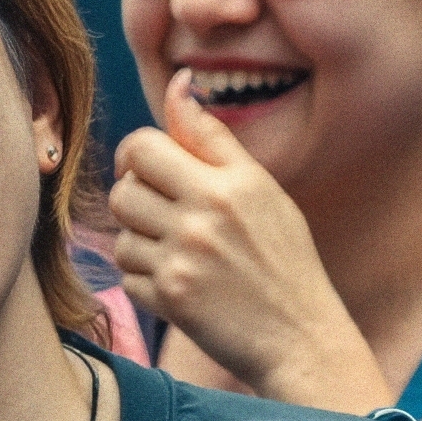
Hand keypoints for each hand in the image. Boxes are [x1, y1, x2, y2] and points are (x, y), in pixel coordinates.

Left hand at [105, 101, 376, 411]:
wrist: (301, 336)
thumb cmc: (284, 258)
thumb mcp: (262, 189)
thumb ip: (214, 139)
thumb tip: (179, 85)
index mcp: (228, 183)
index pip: (143, 146)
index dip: (135, 157)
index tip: (148, 173)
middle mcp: (204, 217)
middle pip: (122, 190)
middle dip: (134, 201)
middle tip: (162, 217)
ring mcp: (184, 260)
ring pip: (120, 236)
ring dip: (139, 245)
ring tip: (176, 254)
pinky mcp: (171, 300)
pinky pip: (127, 278)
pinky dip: (145, 282)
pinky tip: (180, 284)